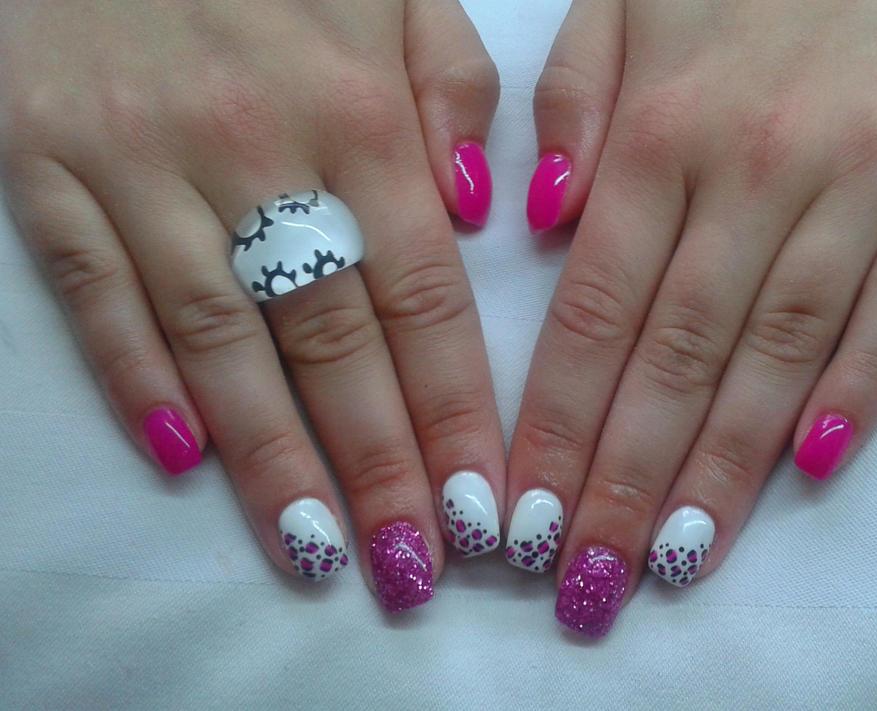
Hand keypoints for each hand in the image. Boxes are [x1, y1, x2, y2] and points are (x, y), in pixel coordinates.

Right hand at [0, 0, 504, 610]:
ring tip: (315, 551)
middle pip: (332, 342)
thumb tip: (484, 213)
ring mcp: (144, 163)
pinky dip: (134, 377)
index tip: (483, 504)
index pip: (424, 299)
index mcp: (359, 112)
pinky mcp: (45, 163)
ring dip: (271, 456)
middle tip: (413, 565)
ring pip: (218, 339)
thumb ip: (452, 90)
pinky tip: (181, 458)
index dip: (456, 412)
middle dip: (379, 466)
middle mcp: (259, 151)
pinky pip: (92, 290)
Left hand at [508, 0, 876, 635]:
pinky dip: (862, 386)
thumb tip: (536, 217)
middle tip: (589, 576)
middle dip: (625, 478)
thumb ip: (575, 101)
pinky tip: (815, 465)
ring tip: (680, 557)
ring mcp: (864, 177)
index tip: (527, 514)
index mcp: (661, 129)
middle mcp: (754, 167)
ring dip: (725, 465)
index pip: (592, 312)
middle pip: (677, 354)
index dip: (556, 426)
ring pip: (781, 350)